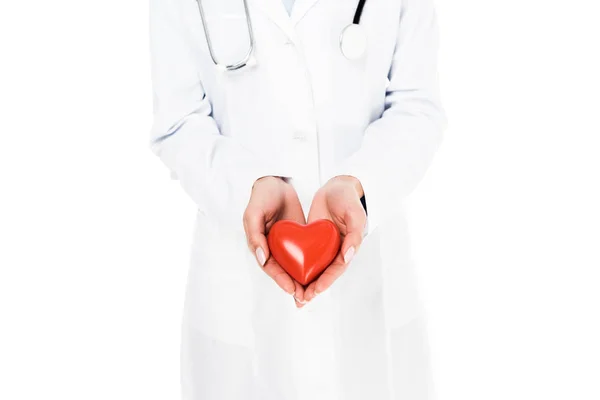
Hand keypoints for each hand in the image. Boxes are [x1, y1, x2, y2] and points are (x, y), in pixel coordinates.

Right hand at [243, 176, 306, 307]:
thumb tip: (262, 258)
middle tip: (305, 298)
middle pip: (283, 271)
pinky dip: (310, 265)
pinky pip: (304, 254)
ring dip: (302, 280)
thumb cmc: (262, 196)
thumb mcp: (254, 214)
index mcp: (259, 245)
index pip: (270, 267)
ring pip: (294, 266)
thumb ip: (255, 236)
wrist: (276, 181)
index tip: (292, 290)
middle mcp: (272, 248)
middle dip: (293, 286)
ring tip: (313, 294)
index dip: (280, 279)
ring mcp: (285, 244)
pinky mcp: (297, 238)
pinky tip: (321, 274)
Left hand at [304, 176, 366, 301]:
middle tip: (301, 300)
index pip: (336, 269)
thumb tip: (348, 257)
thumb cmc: (348, 200)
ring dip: (305, 283)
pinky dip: (298, 268)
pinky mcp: (312, 240)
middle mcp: (336, 250)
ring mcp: (323, 246)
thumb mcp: (355, 215)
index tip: (315, 291)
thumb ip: (354, 236)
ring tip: (295, 298)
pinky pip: (305, 256)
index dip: (326, 281)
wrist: (336, 186)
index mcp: (348, 247)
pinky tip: (288, 277)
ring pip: (314, 269)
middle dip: (313, 288)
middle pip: (324, 274)